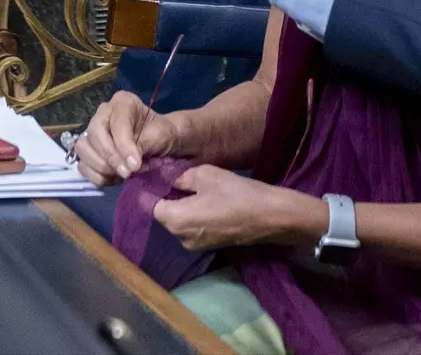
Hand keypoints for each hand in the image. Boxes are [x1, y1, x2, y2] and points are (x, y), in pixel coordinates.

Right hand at [74, 90, 180, 186]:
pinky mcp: (89, 151)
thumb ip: (144, 145)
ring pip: (84, 149)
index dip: (123, 146)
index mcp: (123, 102)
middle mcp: (103, 113)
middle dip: (110, 157)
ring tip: (122, 175)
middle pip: (94, 134)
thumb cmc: (162, 134)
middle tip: (127, 173)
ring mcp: (93, 132)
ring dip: (102, 167)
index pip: (116, 123)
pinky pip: (83, 165)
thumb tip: (129, 162)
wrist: (161, 143)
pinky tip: (114, 179)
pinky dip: (97, 176)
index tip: (135, 165)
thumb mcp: (160, 136)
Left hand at [152, 165, 326, 251]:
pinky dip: (194, 215)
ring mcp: (194, 245)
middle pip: (164, 214)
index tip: (161, 175)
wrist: (270, 216)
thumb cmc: (237, 193)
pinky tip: (209, 202)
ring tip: (198, 189)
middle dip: (169, 197)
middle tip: (181, 178)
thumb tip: (165, 177)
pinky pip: (191, 228)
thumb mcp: (205, 175)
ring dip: (183, 207)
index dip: (154, 188)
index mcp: (175, 219)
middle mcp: (179, 237)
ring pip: (178, 222)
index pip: (150, 204)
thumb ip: (180, 177)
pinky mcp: (207, 246)